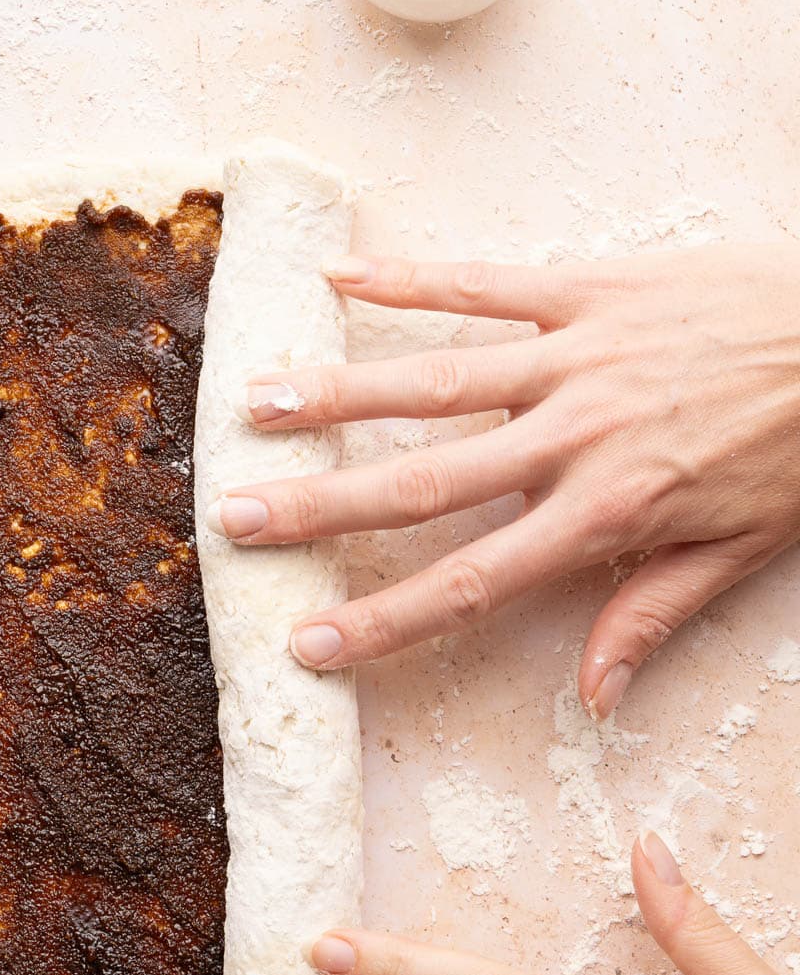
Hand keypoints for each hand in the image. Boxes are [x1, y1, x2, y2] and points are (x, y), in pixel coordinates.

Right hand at [210, 245, 799, 716]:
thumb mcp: (739, 553)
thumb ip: (650, 617)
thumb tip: (592, 698)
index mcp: (604, 516)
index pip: (470, 582)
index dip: (384, 621)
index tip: (310, 644)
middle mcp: (572, 439)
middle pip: (423, 482)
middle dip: (321, 506)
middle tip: (235, 517)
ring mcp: (576, 357)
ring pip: (435, 380)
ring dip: (339, 392)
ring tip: (258, 402)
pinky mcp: (594, 288)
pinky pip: (487, 283)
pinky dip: (411, 279)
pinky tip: (339, 276)